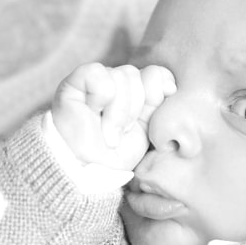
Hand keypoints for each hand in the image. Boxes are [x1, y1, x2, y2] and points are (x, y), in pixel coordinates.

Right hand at [52, 64, 175, 170]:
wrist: (86, 171)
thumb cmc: (114, 156)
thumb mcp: (145, 132)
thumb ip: (157, 104)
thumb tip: (170, 85)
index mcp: (136, 92)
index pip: (155, 73)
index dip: (158, 88)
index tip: (151, 116)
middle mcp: (116, 83)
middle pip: (137, 75)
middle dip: (133, 110)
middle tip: (121, 134)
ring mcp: (96, 81)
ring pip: (121, 76)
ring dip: (117, 112)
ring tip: (108, 134)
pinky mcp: (75, 82)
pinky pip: (98, 73)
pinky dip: (101, 96)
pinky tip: (93, 112)